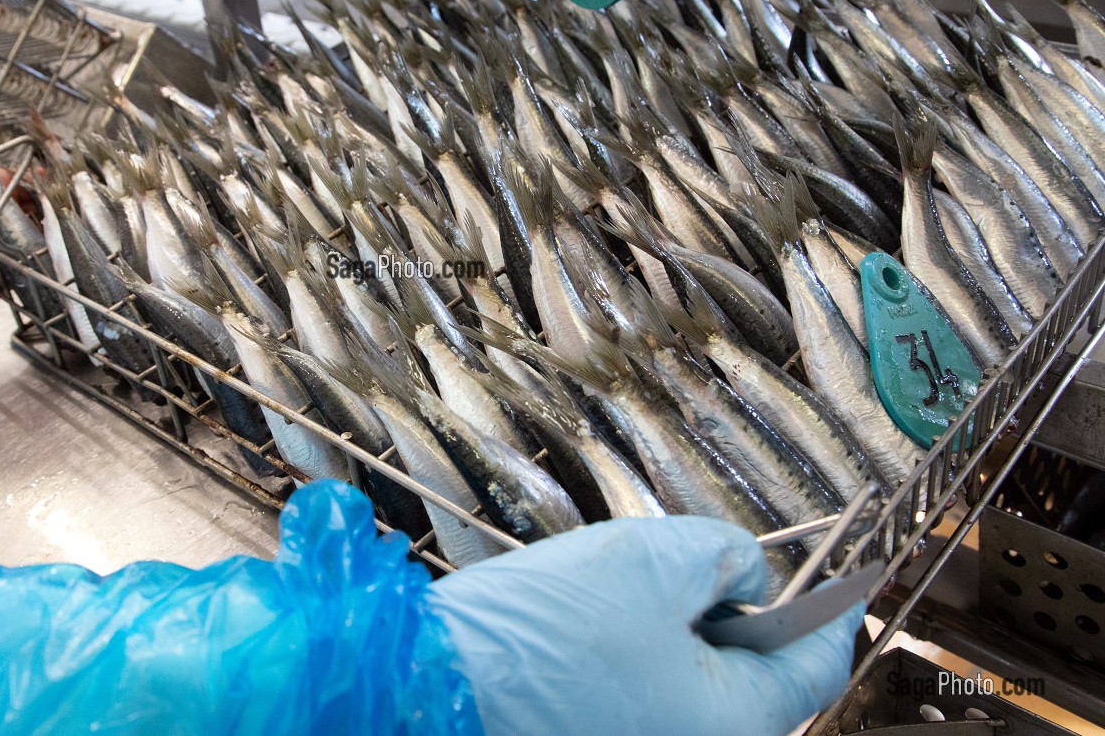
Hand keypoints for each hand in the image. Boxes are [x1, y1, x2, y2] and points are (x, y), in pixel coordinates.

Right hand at [426, 516, 861, 735]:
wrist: (425, 691)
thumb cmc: (543, 634)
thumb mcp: (649, 559)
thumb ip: (722, 555)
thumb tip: (748, 577)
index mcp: (734, 721)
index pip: (815, 666)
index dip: (832, 606)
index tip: (849, 571)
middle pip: (753, 676)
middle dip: (733, 612)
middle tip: (693, 563)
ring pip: (696, 684)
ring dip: (679, 631)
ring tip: (622, 590)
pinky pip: (649, 697)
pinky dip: (641, 654)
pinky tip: (590, 623)